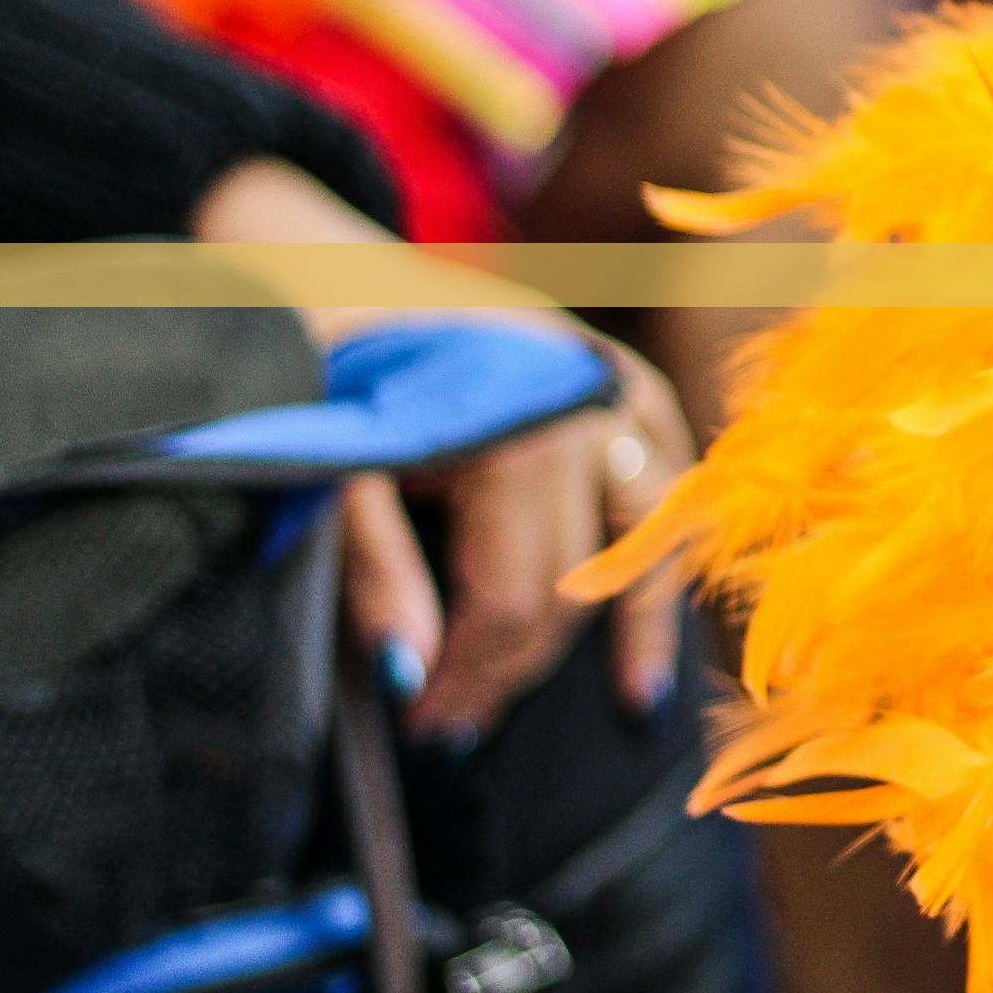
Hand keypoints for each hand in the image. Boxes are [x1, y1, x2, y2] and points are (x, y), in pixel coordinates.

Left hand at [337, 340, 692, 743]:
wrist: (337, 262)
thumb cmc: (327, 360)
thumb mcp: (333, 467)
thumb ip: (375, 572)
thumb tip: (409, 681)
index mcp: (517, 432)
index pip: (512, 599)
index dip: (468, 677)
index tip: (423, 730)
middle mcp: (589, 412)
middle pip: (574, 584)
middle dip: (515, 668)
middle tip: (456, 726)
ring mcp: (620, 394)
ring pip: (645, 542)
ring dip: (628, 626)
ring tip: (628, 701)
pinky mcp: (629, 384)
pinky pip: (666, 485)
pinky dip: (661, 550)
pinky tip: (657, 603)